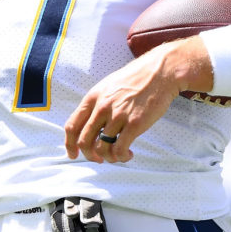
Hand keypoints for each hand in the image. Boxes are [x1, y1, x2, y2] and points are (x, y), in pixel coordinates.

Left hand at [63, 43, 191, 162]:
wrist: (161, 72)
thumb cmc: (137, 79)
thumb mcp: (109, 86)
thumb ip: (98, 104)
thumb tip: (92, 125)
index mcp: (93, 98)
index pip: (72, 126)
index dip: (70, 145)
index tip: (74, 155)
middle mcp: (102, 107)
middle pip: (84, 141)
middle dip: (89, 156)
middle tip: (99, 159)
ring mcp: (118, 116)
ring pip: (102, 148)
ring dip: (109, 158)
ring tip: (118, 155)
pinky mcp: (134, 124)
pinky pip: (120, 149)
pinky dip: (121, 157)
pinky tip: (128, 154)